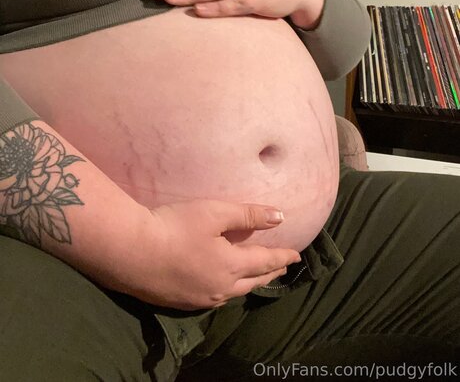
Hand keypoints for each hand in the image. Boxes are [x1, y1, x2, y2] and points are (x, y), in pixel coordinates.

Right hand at [136, 199, 300, 309]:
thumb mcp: (214, 213)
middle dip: (270, 273)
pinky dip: (228, 290)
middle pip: (253, 281)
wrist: (130, 251)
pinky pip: (214, 298)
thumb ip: (248, 215)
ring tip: (256, 277)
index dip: (282, 257)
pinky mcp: (180, 302)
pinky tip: (222, 287)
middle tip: (281, 268)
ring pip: (234, 293)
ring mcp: (199, 298)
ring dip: (249, 283)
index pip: (265, 261)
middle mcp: (220, 288)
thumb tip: (281, 217)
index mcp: (231, 266)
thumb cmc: (175, 226)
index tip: (297, 256)